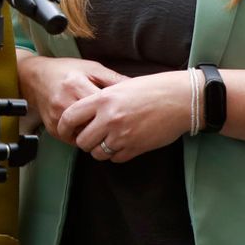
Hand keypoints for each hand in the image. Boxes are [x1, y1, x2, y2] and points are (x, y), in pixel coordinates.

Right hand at [16, 54, 123, 141]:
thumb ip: (112, 78)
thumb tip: (136, 86)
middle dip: (108, 126)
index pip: (103, 105)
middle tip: (120, 125)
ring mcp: (57, 117)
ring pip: (85, 135)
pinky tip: (91, 130)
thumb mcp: (90, 68)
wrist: (34, 77)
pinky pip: (74, 140)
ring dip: (97, 133)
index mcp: (76, 85)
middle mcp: (64, 102)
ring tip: (106, 128)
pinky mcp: (52, 128)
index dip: (118, 111)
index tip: (128, 113)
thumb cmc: (64, 71)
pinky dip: (84, 136)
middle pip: (94, 123)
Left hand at [62, 70, 191, 161]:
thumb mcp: (121, 85)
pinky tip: (122, 145)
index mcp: (103, 100)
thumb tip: (86, 110)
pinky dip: (115, 155)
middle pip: (82, 140)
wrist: (180, 99)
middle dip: (84, 141)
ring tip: (107, 142)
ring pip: (97, 153)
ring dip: (99, 150)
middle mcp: (109, 118)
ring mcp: (122, 135)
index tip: (66, 130)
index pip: (70, 116)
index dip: (64, 126)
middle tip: (91, 138)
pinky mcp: (135, 147)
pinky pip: (115, 158)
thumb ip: (102, 98)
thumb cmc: (153, 88)